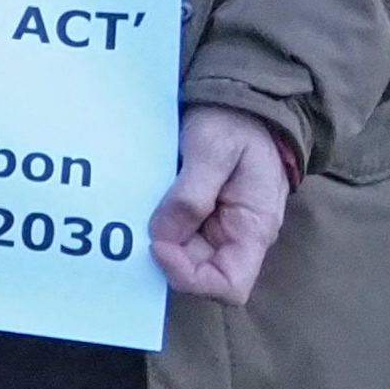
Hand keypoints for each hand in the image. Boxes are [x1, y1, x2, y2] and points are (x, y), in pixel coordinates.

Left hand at [150, 106, 293, 302]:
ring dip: (158, 239)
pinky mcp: (201, 214)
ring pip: (182, 254)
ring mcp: (218, 227)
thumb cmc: (234, 124)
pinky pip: (176, 233)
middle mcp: (237, 237)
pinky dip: (157, 225)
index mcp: (253, 229)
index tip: (159, 245)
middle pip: (197, 272)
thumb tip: (163, 235)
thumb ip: (191, 194)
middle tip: (139, 220)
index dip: (189, 276)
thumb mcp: (213, 151)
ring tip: (136, 209)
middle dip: (166, 254)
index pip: (229, 286)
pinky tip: (139, 205)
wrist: (240, 102)